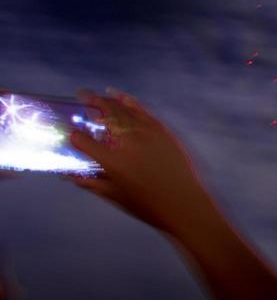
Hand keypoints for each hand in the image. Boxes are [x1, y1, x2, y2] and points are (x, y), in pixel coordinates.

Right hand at [67, 90, 218, 236]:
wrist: (184, 203)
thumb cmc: (147, 205)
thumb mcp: (114, 195)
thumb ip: (90, 182)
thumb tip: (69, 175)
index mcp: (112, 161)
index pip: (84, 141)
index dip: (74, 136)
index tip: (71, 133)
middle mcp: (128, 142)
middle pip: (106, 115)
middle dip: (91, 102)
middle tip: (81, 95)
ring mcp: (148, 134)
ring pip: (124, 109)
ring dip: (109, 100)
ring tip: (97, 95)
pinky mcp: (163, 131)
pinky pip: (142, 111)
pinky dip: (129, 101)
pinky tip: (120, 97)